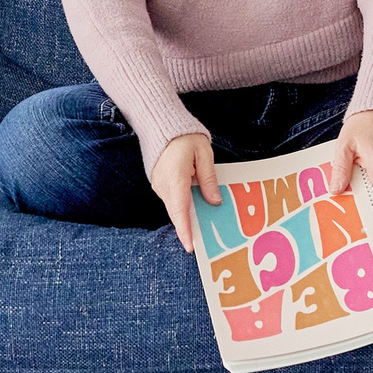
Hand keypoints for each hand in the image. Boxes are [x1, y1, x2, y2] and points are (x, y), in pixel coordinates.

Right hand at [151, 130, 223, 253]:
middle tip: (200, 244)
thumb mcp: (204, 154)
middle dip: (187, 229)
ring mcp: (159, 185)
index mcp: (176, 177)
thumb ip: (209, 179)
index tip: (190, 246)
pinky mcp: (159, 184)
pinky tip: (194, 209)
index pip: (180, 209)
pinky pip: (171, 200)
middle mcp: (164, 185)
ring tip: (201, 227)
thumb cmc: (185, 137)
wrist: (162, 126)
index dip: (185, 230)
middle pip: (176, 213)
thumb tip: (214, 201)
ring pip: (174, 208)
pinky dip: (181, 207)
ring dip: (185, 217)